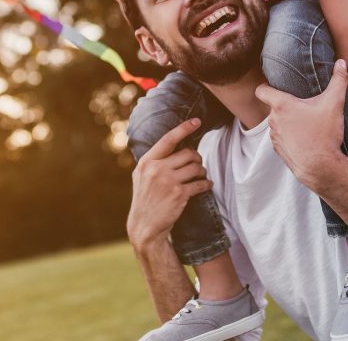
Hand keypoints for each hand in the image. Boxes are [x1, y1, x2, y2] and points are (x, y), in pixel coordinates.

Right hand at [126, 118, 212, 248]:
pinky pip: (200, 183)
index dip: (184, 128)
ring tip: (200, 176)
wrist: (144, 226)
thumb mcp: (141, 176)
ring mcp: (168, 181)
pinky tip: (206, 185)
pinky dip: (206, 184)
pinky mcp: (179, 194)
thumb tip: (174, 144)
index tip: (197, 121)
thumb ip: (154, 161)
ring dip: (202, 171)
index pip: (168, 139)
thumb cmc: (145, 199)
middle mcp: (156, 169)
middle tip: (197, 164)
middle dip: (196, 158)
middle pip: (188, 153)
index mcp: (147, 162)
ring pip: (196, 167)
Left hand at [256, 59, 347, 191]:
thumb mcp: (334, 104)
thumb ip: (338, 81)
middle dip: (286, 106)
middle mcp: (273, 120)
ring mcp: (274, 136)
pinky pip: (281, 137)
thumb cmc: (324, 134)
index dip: (266, 87)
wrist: (321, 167)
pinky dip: (289, 136)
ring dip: (287, 122)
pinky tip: (304, 138)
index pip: (261, 90)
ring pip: (277, 123)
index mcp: (282, 105)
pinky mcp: (278, 149)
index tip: (275, 87)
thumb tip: (341, 62)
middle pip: (274, 107)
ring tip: (305, 124)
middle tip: (303, 107)